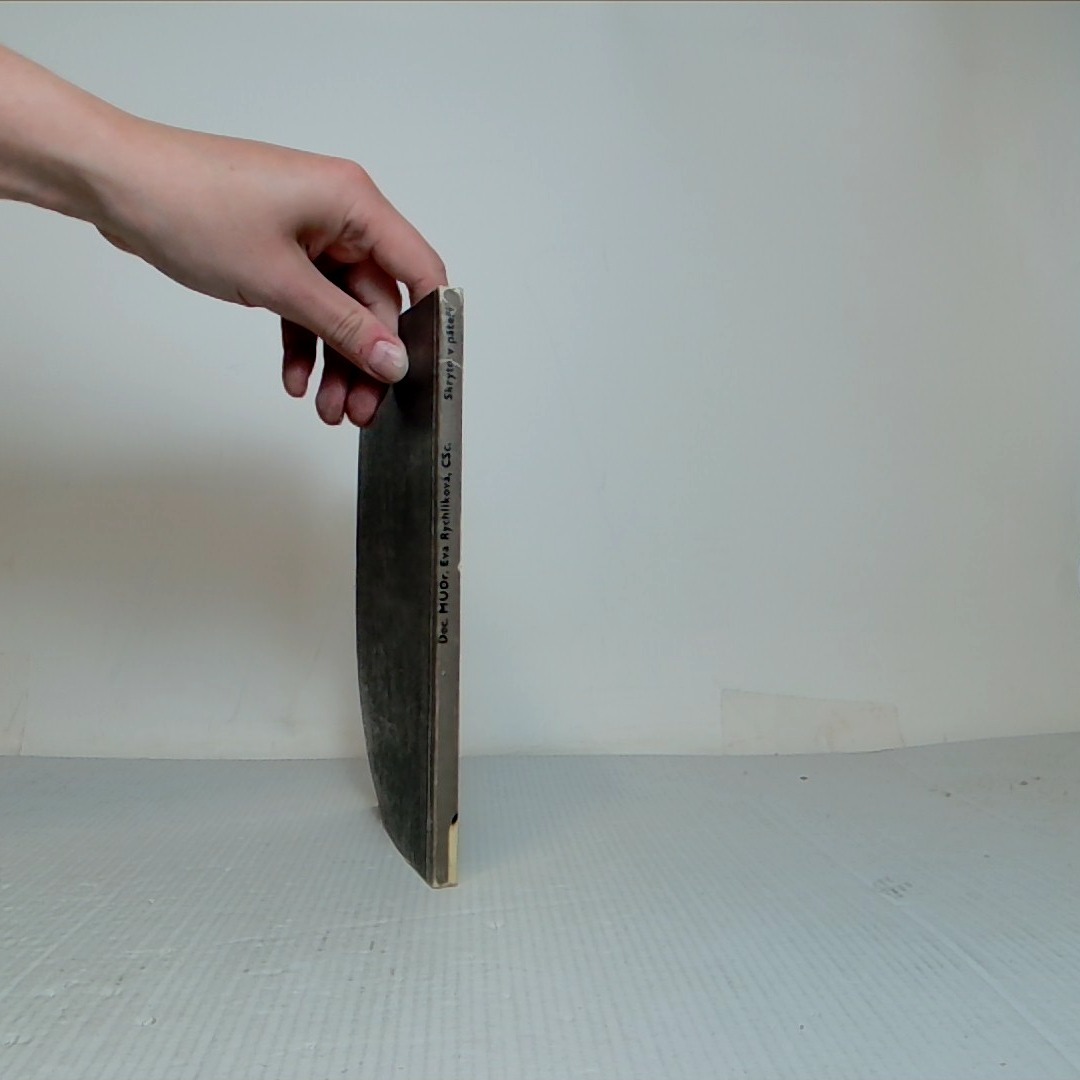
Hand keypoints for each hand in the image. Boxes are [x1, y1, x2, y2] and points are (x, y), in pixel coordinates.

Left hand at [96, 122, 446, 426]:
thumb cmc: (191, 205)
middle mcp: (338, 214)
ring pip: (340, 310)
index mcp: (353, 202)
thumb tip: (393, 360)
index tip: (420, 375)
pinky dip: (303, 340)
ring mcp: (306, 232)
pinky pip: (305, 304)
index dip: (426, 326)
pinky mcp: (277, 249)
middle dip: (366, 360)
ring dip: (334, 360)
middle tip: (359, 411)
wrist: (117, 186)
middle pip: (376, 302)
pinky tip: (295, 378)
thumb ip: (344, 326)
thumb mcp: (280, 281)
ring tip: (327, 408)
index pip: (418, 270)